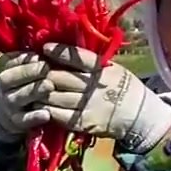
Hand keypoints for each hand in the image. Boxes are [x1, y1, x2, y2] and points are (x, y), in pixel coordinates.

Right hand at [0, 51, 53, 140]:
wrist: (6, 114)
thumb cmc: (23, 85)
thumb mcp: (20, 69)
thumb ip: (29, 58)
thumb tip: (47, 45)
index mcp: (3, 71)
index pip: (7, 62)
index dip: (23, 59)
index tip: (39, 56)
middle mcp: (1, 88)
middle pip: (8, 79)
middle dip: (27, 72)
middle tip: (46, 68)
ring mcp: (7, 106)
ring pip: (16, 98)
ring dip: (32, 91)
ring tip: (49, 86)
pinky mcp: (16, 122)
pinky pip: (23, 120)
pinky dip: (34, 117)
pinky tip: (46, 114)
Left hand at [38, 44, 170, 152]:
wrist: (139, 116)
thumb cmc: (122, 88)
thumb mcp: (113, 69)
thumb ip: (90, 63)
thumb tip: (62, 51)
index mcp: (102, 70)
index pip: (79, 57)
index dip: (60, 52)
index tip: (45, 48)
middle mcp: (94, 86)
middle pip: (59, 78)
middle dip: (42, 74)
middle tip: (31, 72)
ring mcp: (88, 105)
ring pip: (53, 96)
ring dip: (39, 92)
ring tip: (31, 88)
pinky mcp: (82, 122)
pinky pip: (56, 114)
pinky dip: (44, 109)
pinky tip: (39, 105)